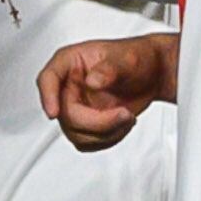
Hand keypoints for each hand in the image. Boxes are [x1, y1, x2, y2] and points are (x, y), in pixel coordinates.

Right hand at [38, 34, 179, 151]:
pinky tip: (122, 124)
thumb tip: (93, 82)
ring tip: (127, 117)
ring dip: (105, 132)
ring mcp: (76, 106)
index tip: (53, 113)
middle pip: (64, 114)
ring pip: (75, 133)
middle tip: (123, 114)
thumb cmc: (137, 57)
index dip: (48, 96)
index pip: (48, 79)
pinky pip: (86, 142)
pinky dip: (107, 139)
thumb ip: (109, 68)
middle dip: (96, 121)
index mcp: (70, 62)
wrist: (153, 73)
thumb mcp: (127, 58)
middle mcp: (68, 86)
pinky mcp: (85, 123)